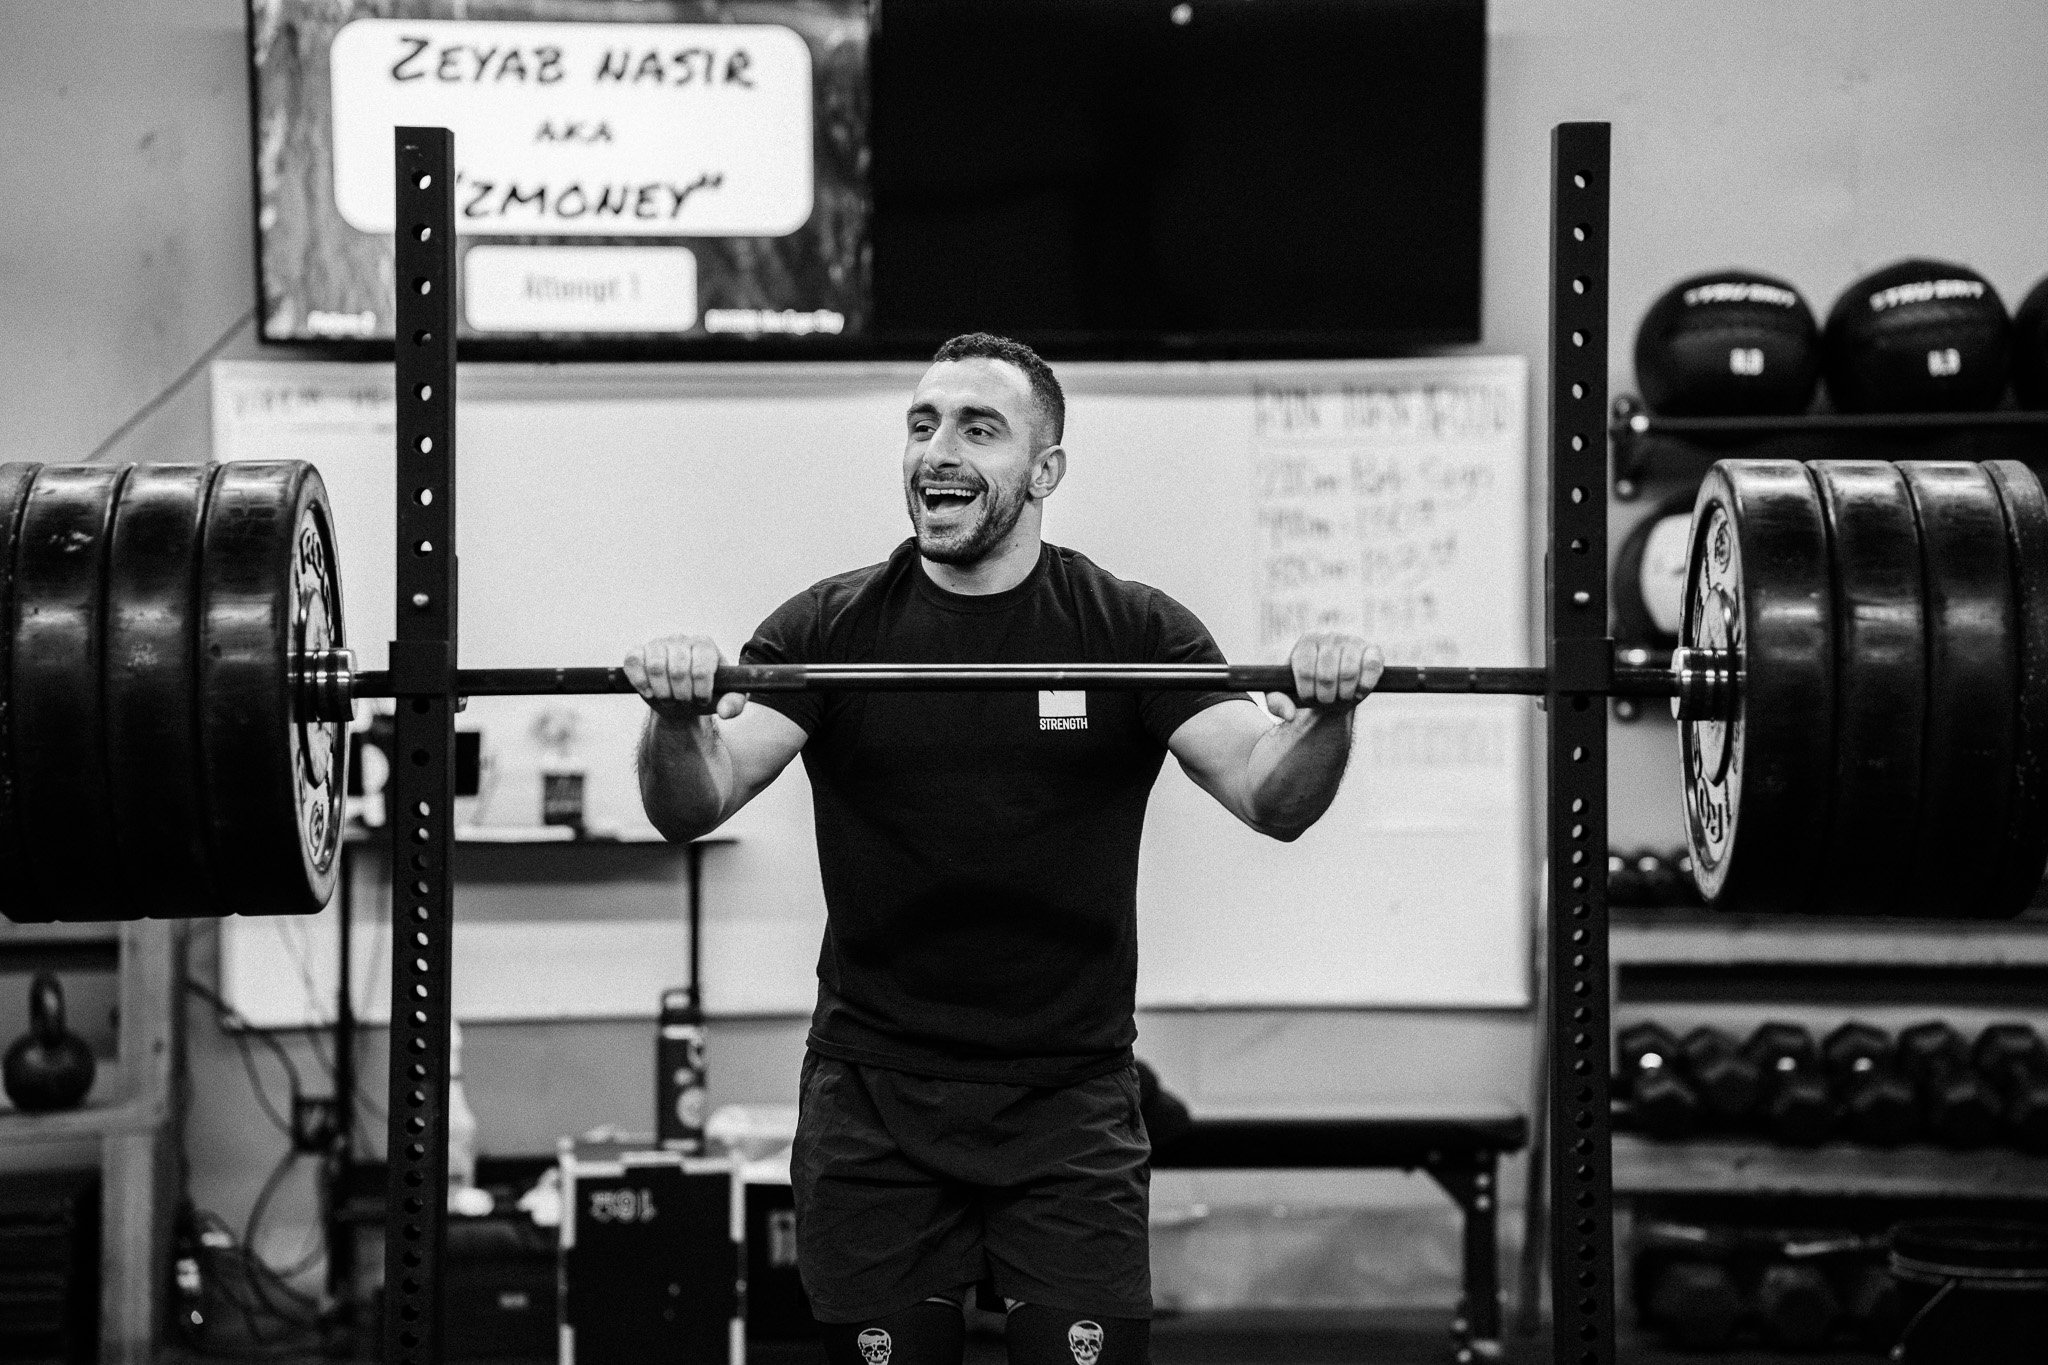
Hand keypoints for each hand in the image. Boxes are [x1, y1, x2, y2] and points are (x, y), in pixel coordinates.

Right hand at [623, 635, 746, 720]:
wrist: (682, 699)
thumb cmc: (705, 694)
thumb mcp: (726, 698)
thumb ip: (735, 704)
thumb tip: (724, 711)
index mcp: (705, 646)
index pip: (701, 668)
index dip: (700, 691)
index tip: (701, 699)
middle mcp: (681, 639)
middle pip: (678, 670)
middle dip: (681, 695)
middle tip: (684, 701)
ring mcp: (658, 644)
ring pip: (655, 667)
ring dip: (662, 692)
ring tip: (669, 698)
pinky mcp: (638, 652)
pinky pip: (633, 661)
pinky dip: (640, 681)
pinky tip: (650, 692)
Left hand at [1265, 632, 1382, 720]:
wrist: (1332, 689)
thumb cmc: (1307, 688)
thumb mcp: (1285, 694)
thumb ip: (1276, 703)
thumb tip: (1289, 715)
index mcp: (1306, 642)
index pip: (1305, 670)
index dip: (1307, 691)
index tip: (1308, 696)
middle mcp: (1330, 636)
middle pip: (1327, 675)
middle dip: (1325, 696)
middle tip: (1325, 699)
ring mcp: (1353, 641)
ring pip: (1349, 673)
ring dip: (1344, 694)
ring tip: (1340, 696)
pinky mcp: (1373, 651)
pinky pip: (1372, 667)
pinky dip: (1364, 686)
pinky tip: (1357, 691)